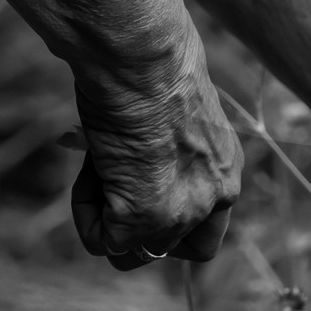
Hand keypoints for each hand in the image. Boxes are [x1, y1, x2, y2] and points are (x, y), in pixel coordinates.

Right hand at [67, 22, 242, 270]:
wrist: (142, 58)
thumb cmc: (151, 65)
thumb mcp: (171, 116)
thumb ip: (165, 152)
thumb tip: (124, 162)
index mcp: (226, 167)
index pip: (206, 225)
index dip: (170, 219)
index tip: (139, 187)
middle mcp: (215, 197)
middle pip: (170, 249)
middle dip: (138, 232)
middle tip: (114, 190)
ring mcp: (181, 216)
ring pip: (130, 252)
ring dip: (105, 218)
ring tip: (100, 164)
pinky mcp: (143, 223)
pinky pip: (100, 239)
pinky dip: (84, 208)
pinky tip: (92, 163)